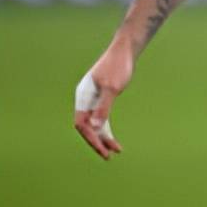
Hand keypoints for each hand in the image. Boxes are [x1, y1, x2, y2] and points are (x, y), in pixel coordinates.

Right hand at [74, 43, 132, 159]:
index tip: (102, 148)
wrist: (125, 50)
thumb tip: (96, 126)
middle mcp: (85, 99)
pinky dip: (107, 128)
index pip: (81, 123)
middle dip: (97, 141)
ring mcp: (93, 99)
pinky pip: (101, 117)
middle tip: (109, 155)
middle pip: (87, 126)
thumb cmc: (118, 66)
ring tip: (115, 150)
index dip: (90, 137)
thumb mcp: (112, 87)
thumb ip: (104, 106)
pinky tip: (113, 137)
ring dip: (103, 137)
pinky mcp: (102, 98)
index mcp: (83, 96)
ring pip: (95, 124)